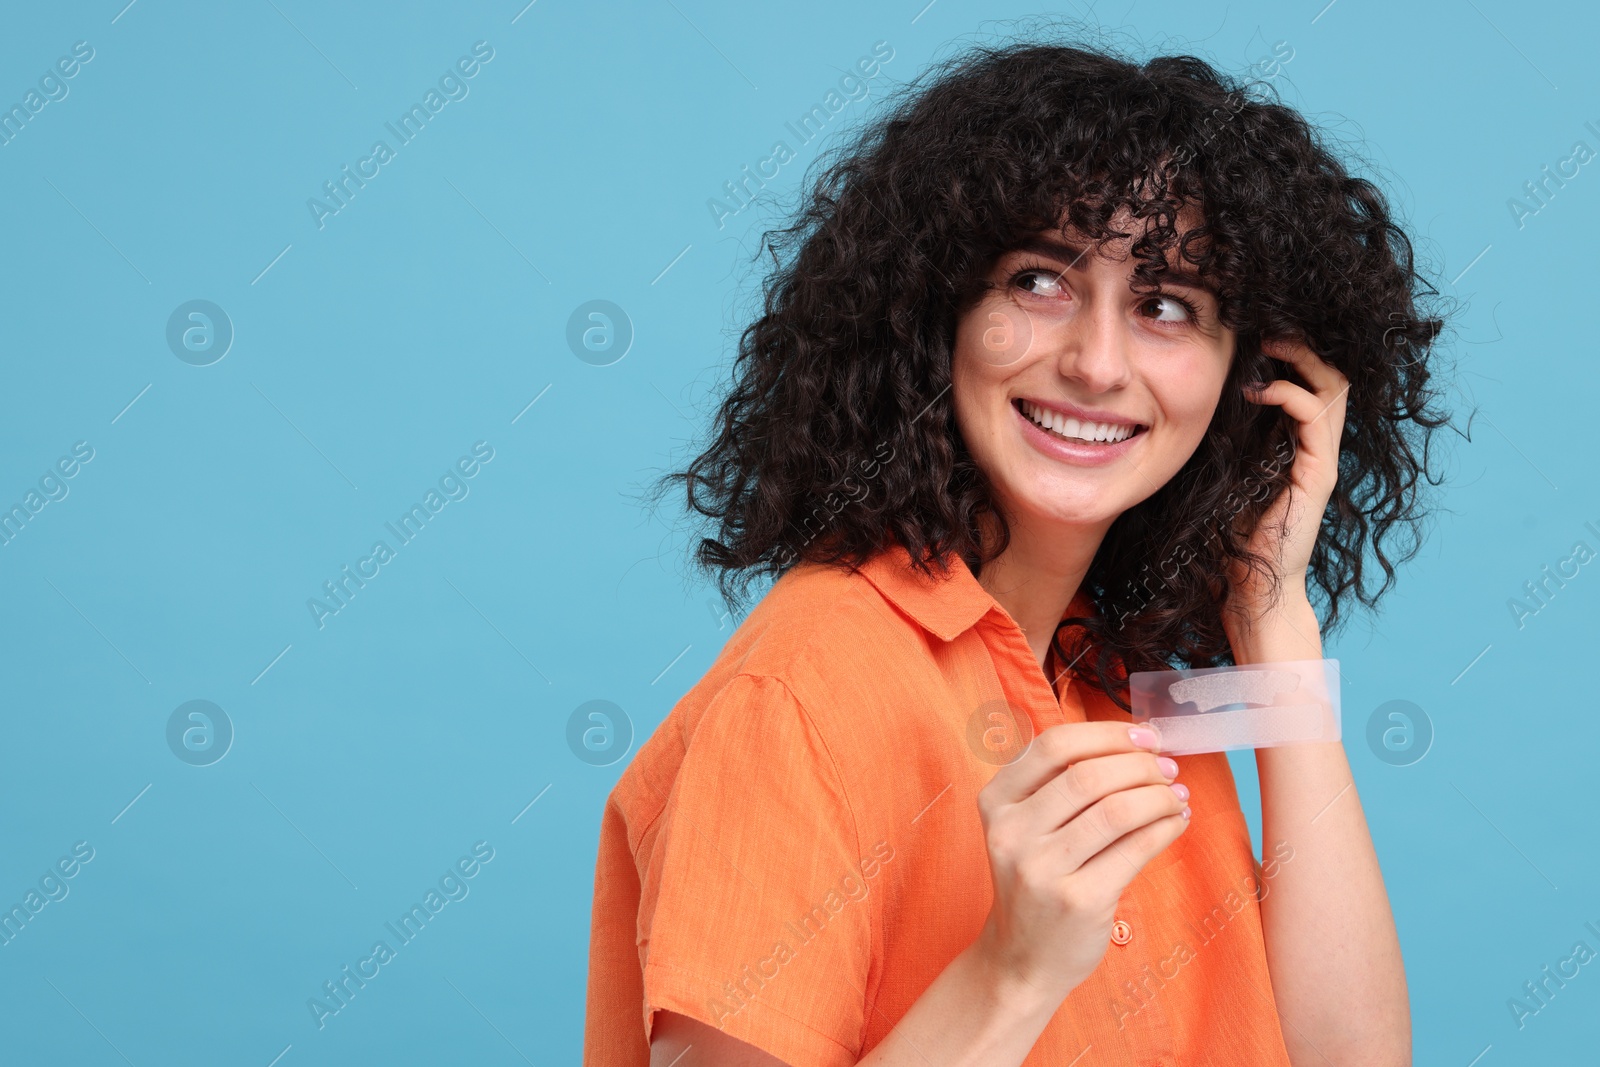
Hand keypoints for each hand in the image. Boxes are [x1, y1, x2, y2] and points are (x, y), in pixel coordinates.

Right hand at [972, 721, 1189, 999]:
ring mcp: (1042, 868)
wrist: (1022, 958)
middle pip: (1089, 775)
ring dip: (1159, 796)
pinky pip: (1135, 849)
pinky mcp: (1079, 900)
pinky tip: (1175, 822)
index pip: (1055, 745)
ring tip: (1176, 795)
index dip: (1108, 734)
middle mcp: (1012, 831)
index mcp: (996, 800)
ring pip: (1117, 810)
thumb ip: (1059, 784)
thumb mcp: (1024, 827)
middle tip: (1168, 769)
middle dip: (1141, 765)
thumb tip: (1137, 744)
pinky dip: (1165, 828)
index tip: (1146, 737)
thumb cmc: (1035, 881)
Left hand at [1229, 338, 1349, 620]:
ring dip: (1302, 358)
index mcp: (1296, 444)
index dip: (1292, 353)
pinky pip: (1315, 416)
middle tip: (1269, 329)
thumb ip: (1224, 439)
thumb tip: (1190, 400)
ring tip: (1269, 345)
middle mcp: (1316, 447)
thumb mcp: (1223, 471)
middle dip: (1304, 345)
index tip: (1257, 334)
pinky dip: (1290, 393)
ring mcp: (1321, 459)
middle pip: (1332, 376)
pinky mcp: (1318, 473)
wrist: (1249, 585)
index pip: (1311, 382)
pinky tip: (1259, 392)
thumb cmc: (1229, 532)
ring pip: (1333, 388)